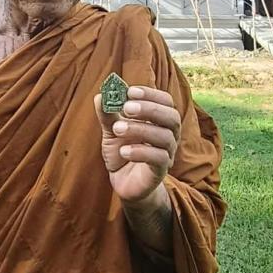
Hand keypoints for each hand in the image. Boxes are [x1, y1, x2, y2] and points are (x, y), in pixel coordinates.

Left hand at [94, 86, 179, 203]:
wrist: (122, 181)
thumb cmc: (122, 150)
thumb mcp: (111, 130)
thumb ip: (108, 113)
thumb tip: (100, 95)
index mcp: (159, 120)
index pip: (165, 101)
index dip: (150, 94)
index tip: (130, 91)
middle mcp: (168, 135)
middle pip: (172, 117)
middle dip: (149, 109)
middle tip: (126, 108)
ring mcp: (167, 153)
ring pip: (165, 137)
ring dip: (140, 129)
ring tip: (117, 129)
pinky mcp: (161, 171)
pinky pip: (159, 158)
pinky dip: (141, 151)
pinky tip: (123, 151)